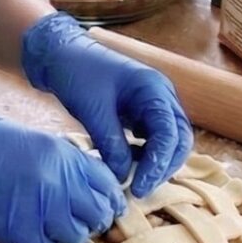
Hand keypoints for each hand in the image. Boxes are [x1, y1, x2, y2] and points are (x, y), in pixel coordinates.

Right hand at [0, 103, 125, 242]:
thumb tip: (85, 182)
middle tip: (78, 221)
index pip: (108, 184)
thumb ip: (64, 161)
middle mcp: (60, 183)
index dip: (108, 197)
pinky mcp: (19, 233)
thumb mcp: (35, 141)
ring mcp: (41, 210)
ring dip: (68, 236)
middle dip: (92, 220)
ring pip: (77, 237)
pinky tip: (31, 237)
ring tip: (52, 229)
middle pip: (98, 214)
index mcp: (65, 156)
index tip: (102, 204)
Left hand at [21, 13, 193, 196]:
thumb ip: (111, 145)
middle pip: (179, 139)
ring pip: (170, 140)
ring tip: (133, 180)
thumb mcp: (93, 111)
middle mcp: (162, 95)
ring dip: (157, 162)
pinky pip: (153, 137)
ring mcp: (154, 102)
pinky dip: (146, 154)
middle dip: (164, 166)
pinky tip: (127, 164)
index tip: (138, 187)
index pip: (170, 134)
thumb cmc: (78, 73)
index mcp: (154, 89)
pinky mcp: (142, 111)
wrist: (62, 54)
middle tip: (140, 189)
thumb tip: (123, 177)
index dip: (158, 164)